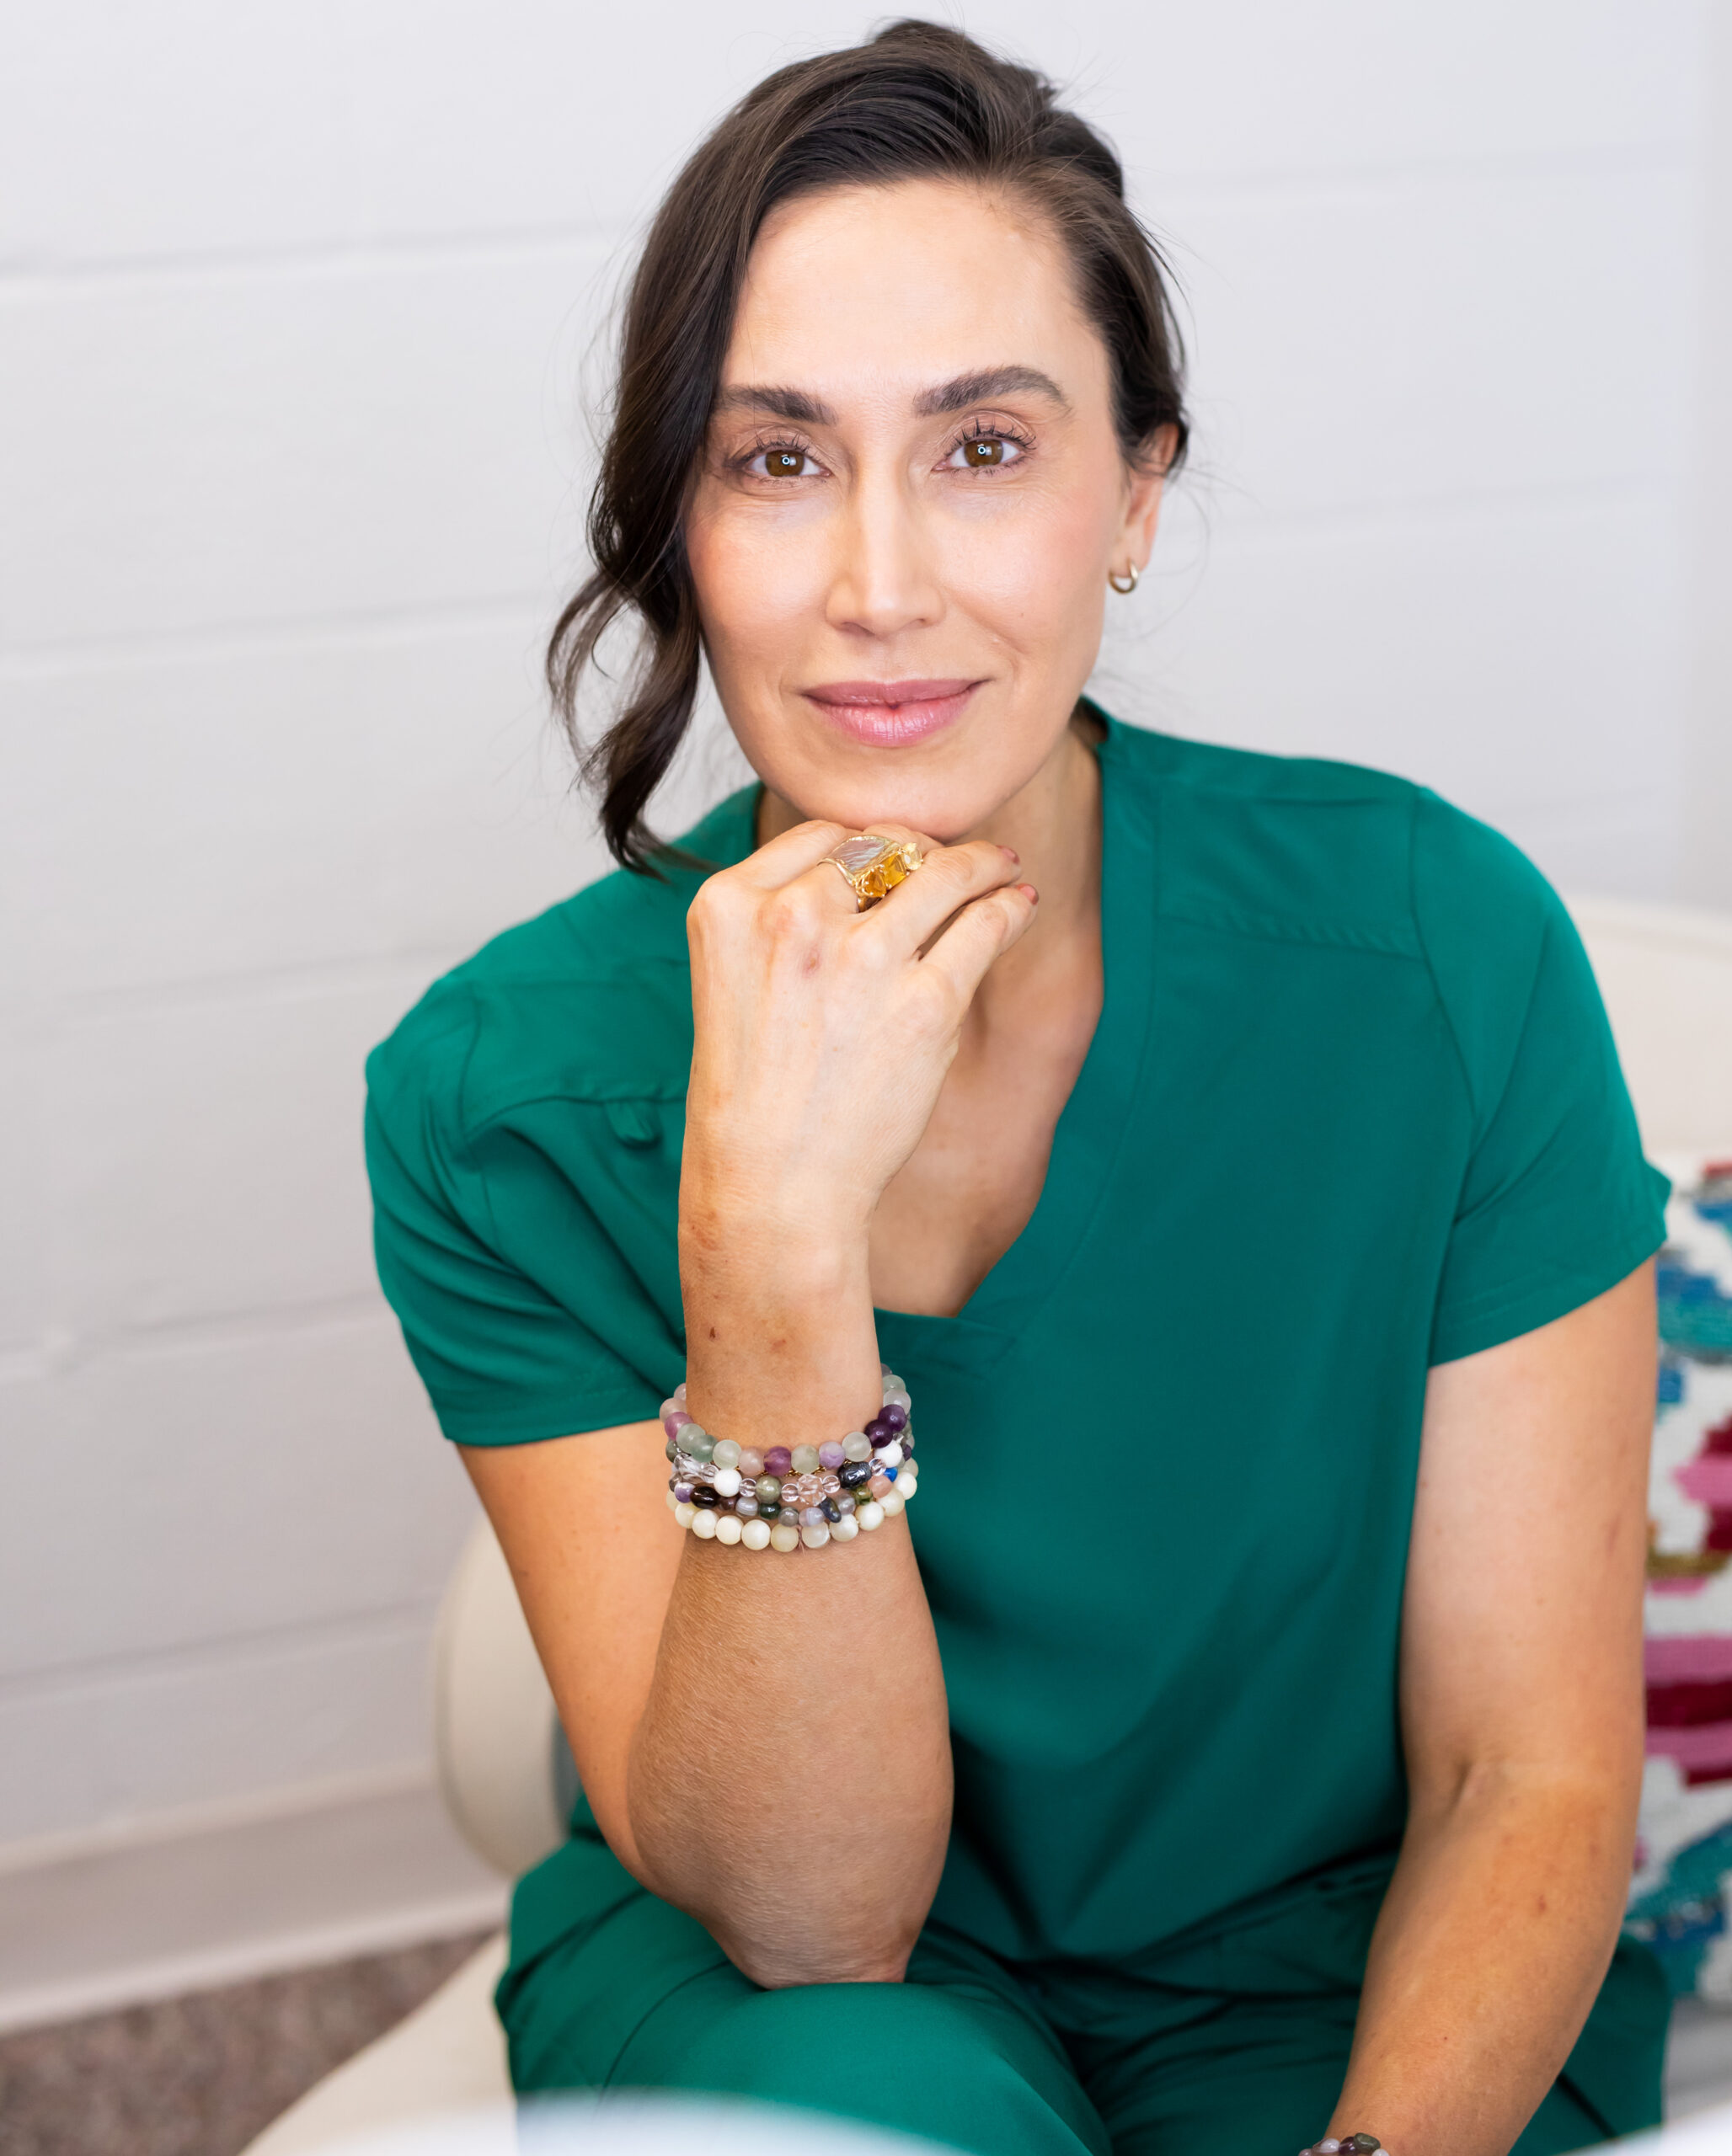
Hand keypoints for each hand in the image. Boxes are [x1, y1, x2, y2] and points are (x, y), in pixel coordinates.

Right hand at [682, 819, 1036, 1254]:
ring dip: (983, 864)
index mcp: (729, 906)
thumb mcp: (733, 981)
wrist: (771, 1185)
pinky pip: (984, 927)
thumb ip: (781, 921)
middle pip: (880, 848)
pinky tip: (1017, 905)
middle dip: (921, 851)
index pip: (818, 836)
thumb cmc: (755, 1094)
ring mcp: (862, 958)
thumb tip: (875, 866)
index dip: (864, 843)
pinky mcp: (925, 1003)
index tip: (893, 857)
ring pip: (943, 874)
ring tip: (1005, 867)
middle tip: (951, 862)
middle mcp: (791, 918)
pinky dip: (1008, 909)